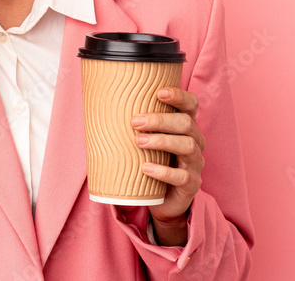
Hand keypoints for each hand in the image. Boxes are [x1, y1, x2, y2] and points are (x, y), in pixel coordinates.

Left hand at [131, 87, 204, 245]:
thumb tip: (99, 106)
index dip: (179, 96)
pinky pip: (182, 176)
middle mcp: (195, 141)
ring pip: (187, 146)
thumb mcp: (144, 141)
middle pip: (186, 123)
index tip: (159, 92)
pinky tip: (146, 168)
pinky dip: (163, 171)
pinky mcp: (191, 185)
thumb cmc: (150, 162)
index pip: (191, 104)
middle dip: (160, 120)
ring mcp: (195, 164)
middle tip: (135, 121)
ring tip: (138, 141)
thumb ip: (135, 125)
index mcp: (185, 127)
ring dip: (161, 141)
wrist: (162, 201)